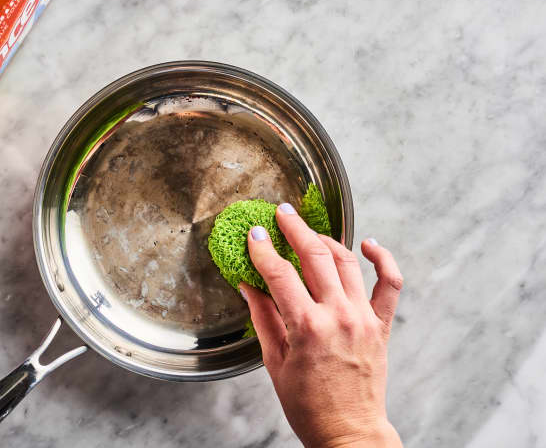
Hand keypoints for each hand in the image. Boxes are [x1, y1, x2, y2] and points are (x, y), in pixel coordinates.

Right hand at [240, 203, 402, 447]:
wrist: (350, 433)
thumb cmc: (308, 405)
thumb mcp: (275, 362)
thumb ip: (263, 318)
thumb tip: (249, 286)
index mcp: (307, 327)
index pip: (280, 274)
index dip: (264, 249)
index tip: (254, 234)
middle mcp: (338, 316)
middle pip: (315, 256)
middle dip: (295, 228)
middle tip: (281, 213)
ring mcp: (363, 318)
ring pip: (347, 261)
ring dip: (326, 238)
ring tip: (310, 228)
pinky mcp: (381, 325)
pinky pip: (390, 284)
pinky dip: (383, 258)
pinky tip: (368, 244)